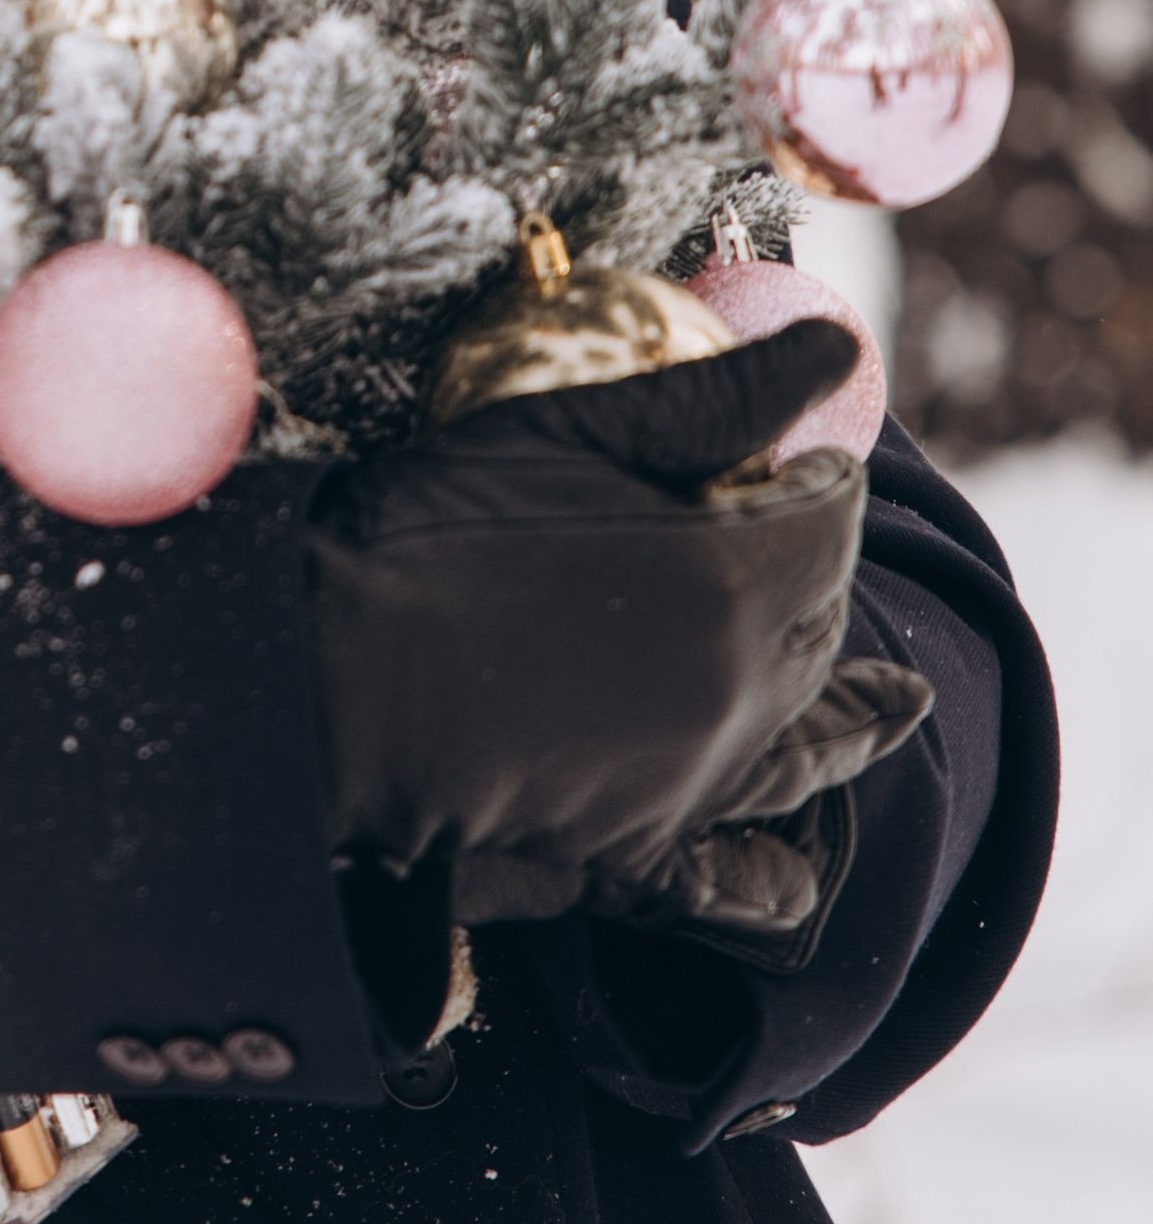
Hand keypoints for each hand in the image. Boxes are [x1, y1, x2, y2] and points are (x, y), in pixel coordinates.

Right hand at [307, 323, 932, 929]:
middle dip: (825, 575)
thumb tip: (837, 351)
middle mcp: (740, 686)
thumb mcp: (566, 430)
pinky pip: (733, 871)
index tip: (805, 460)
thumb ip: (716, 396)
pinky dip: (774, 873)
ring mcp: (691, 776)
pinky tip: (792, 872)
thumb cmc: (430, 531)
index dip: (822, 479)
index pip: (831, 516)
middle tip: (804, 539)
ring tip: (897, 704)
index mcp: (735, 575)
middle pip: (824, 622)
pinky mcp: (631, 844)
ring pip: (803, 738)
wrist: (326, 680)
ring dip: (848, 710)